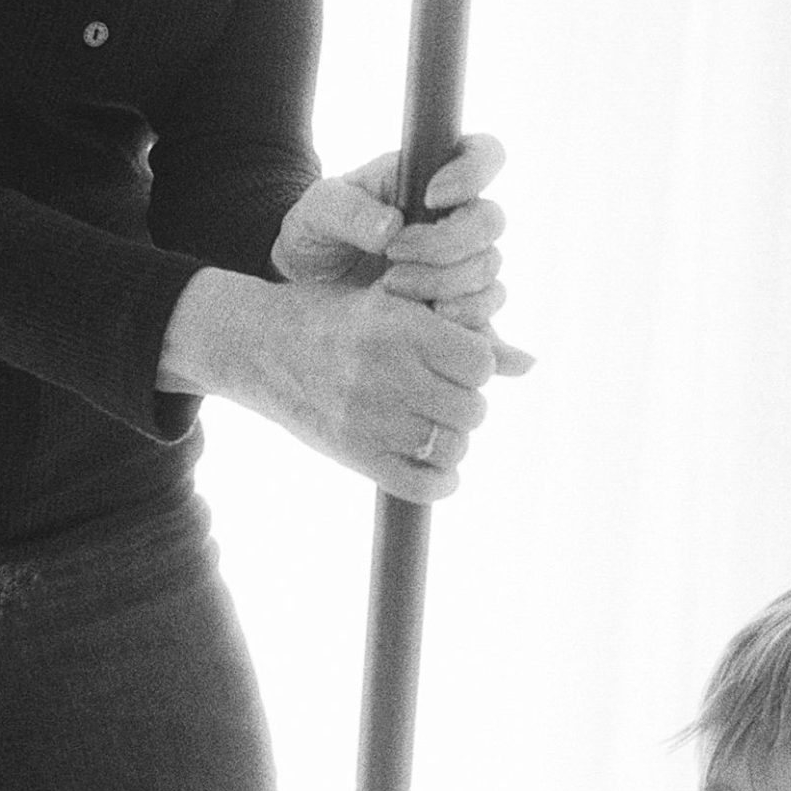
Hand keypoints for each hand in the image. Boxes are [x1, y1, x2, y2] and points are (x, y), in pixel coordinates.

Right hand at [162, 268, 501, 496]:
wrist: (260, 346)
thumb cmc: (335, 318)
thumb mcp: (393, 303)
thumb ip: (460, 331)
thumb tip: (530, 363)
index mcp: (400, 324)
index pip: (479, 363)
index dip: (476, 369)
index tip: (457, 367)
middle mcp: (388, 370)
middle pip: (472, 410)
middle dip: (465, 407)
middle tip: (441, 400)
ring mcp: (372, 416)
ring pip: (453, 449)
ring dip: (452, 444)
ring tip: (431, 429)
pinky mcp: (358, 455)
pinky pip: (425, 486)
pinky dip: (440, 482)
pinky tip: (432, 468)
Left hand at [273, 134, 532, 370]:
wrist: (311, 290)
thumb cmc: (318, 235)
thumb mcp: (317, 211)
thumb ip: (348, 210)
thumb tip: (392, 227)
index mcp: (430, 176)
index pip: (482, 154)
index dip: (473, 172)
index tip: (431, 198)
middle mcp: (456, 218)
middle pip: (491, 222)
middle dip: (446, 245)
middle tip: (394, 258)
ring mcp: (463, 264)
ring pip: (489, 271)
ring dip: (444, 285)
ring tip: (390, 289)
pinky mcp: (461, 307)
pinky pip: (487, 313)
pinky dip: (464, 318)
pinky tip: (428, 316)